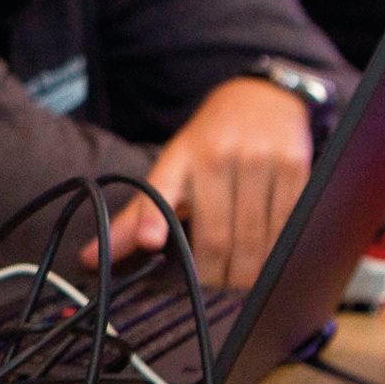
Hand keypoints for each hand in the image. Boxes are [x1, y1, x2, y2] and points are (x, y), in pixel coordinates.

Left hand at [103, 77, 312, 289]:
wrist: (263, 97)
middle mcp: (217, 156)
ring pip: (254, 236)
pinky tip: (270, 260)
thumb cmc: (211, 141)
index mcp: (180, 157)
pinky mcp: (294, 166)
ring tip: (241, 279)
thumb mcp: (172, 167)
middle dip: (215, 274)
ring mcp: (258, 160)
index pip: (161, 190)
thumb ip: (137, 217)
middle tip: (214, 286)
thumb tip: (91, 259)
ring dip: (248, 270)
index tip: (150, 240)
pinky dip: (277, 252)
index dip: (153, 218)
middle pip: (217, 235)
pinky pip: (287, 224)